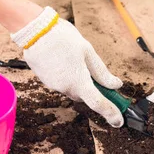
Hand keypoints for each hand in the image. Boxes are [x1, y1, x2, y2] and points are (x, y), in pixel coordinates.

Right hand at [11, 7, 123, 126]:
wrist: (34, 31)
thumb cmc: (63, 38)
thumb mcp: (88, 52)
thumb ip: (101, 72)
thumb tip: (115, 85)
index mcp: (79, 82)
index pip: (98, 104)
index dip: (110, 113)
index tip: (118, 121)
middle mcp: (66, 89)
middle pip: (85, 96)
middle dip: (94, 90)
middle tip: (102, 79)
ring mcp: (54, 86)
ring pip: (73, 89)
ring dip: (79, 81)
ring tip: (76, 58)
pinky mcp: (46, 81)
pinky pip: (62, 83)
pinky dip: (67, 76)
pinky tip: (64, 60)